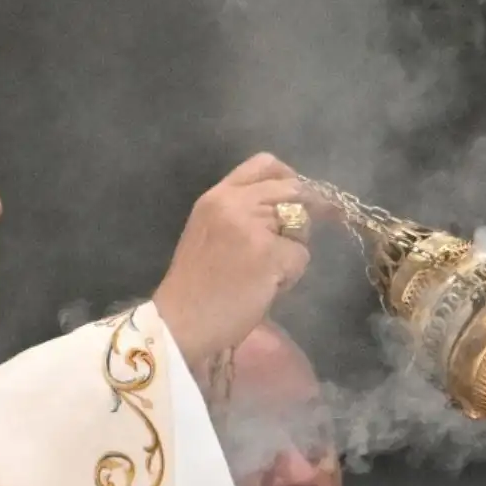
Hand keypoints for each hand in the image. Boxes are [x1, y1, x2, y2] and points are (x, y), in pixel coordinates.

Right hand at [152, 153, 313, 370]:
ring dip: (293, 250)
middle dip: (303, 215)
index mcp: (217, 196)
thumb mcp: (209, 231)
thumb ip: (241, 212)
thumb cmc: (196, 285)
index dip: (288, 177)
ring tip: (267, 273)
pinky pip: (301, 257)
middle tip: (294, 242)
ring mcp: (252, 226)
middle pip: (293, 191)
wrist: (181, 321)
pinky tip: (267, 289)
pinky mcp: (268, 254)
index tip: (296, 196)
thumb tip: (288, 208)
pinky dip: (291, 276)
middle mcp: (234, 203)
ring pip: (301, 225)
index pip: (264, 164)